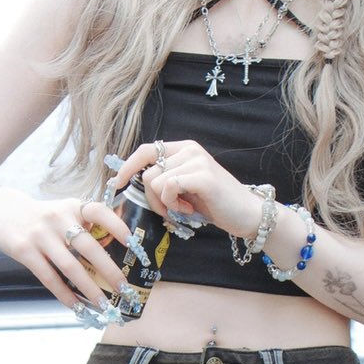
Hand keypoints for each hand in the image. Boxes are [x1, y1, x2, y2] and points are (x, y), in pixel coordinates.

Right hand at [0, 186, 132, 313]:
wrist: (1, 211)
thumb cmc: (42, 217)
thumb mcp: (64, 211)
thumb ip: (85, 225)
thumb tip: (116, 248)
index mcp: (73, 207)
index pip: (99, 212)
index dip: (117, 226)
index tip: (132, 244)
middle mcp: (58, 219)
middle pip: (88, 247)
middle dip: (109, 271)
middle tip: (124, 289)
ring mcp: (40, 235)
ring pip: (70, 267)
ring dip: (90, 289)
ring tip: (104, 306)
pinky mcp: (24, 251)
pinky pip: (49, 277)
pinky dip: (65, 294)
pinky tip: (76, 306)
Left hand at [112, 140, 263, 241]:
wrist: (247, 214)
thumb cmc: (215, 204)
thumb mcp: (185, 188)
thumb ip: (165, 180)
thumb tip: (135, 183)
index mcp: (185, 149)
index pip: (147, 150)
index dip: (128, 166)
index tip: (117, 183)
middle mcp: (190, 149)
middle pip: (148, 172)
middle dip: (152, 198)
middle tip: (171, 209)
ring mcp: (197, 160)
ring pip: (155, 182)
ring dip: (164, 203)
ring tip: (184, 208)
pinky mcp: (202, 176)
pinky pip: (168, 187)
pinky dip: (173, 204)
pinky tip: (189, 209)